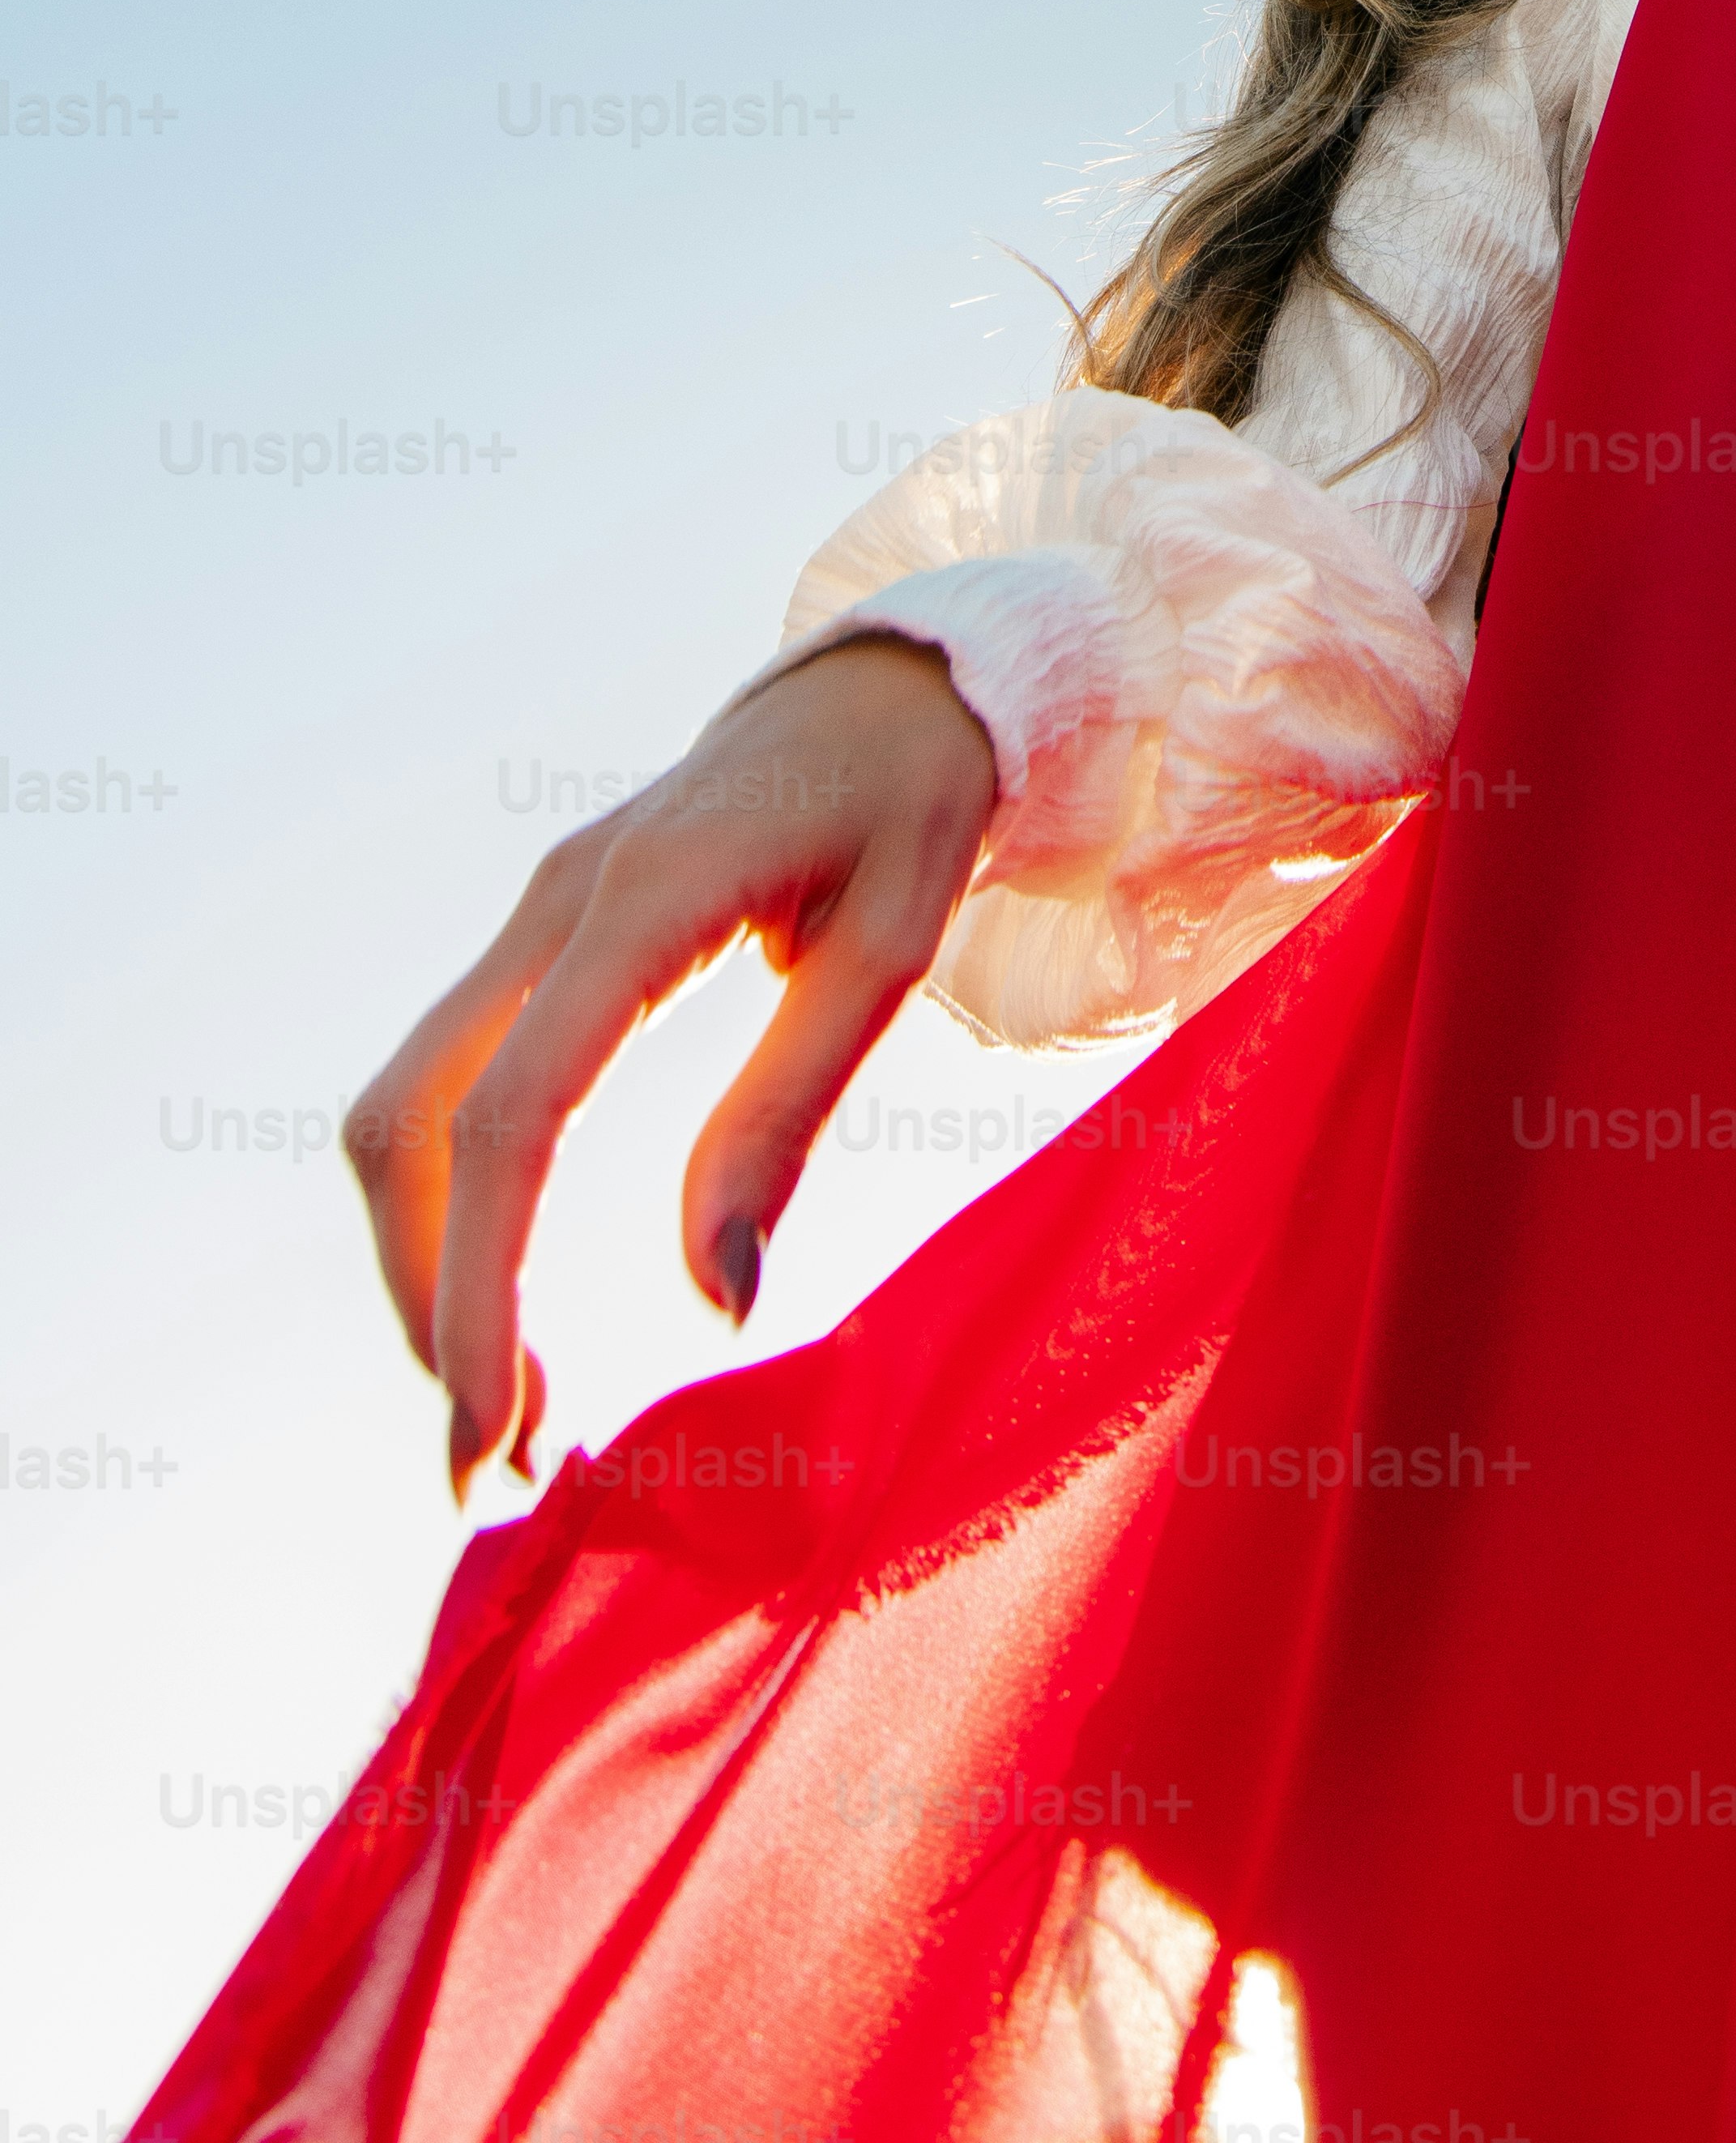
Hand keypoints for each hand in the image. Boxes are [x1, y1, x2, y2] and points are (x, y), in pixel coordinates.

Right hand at [346, 637, 997, 1501]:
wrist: (895, 688)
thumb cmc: (914, 808)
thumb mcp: (891, 950)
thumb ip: (791, 1111)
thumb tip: (718, 1299)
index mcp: (644, 900)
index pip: (514, 1118)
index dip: (479, 1286)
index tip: (488, 1432)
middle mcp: (556, 902)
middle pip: (412, 1121)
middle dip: (427, 1300)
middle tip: (494, 1461)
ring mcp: (535, 913)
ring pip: (407, 1106)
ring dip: (429, 1260)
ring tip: (514, 1406)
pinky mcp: (544, 937)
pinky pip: (452, 1079)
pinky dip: (455, 1199)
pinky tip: (509, 1289)